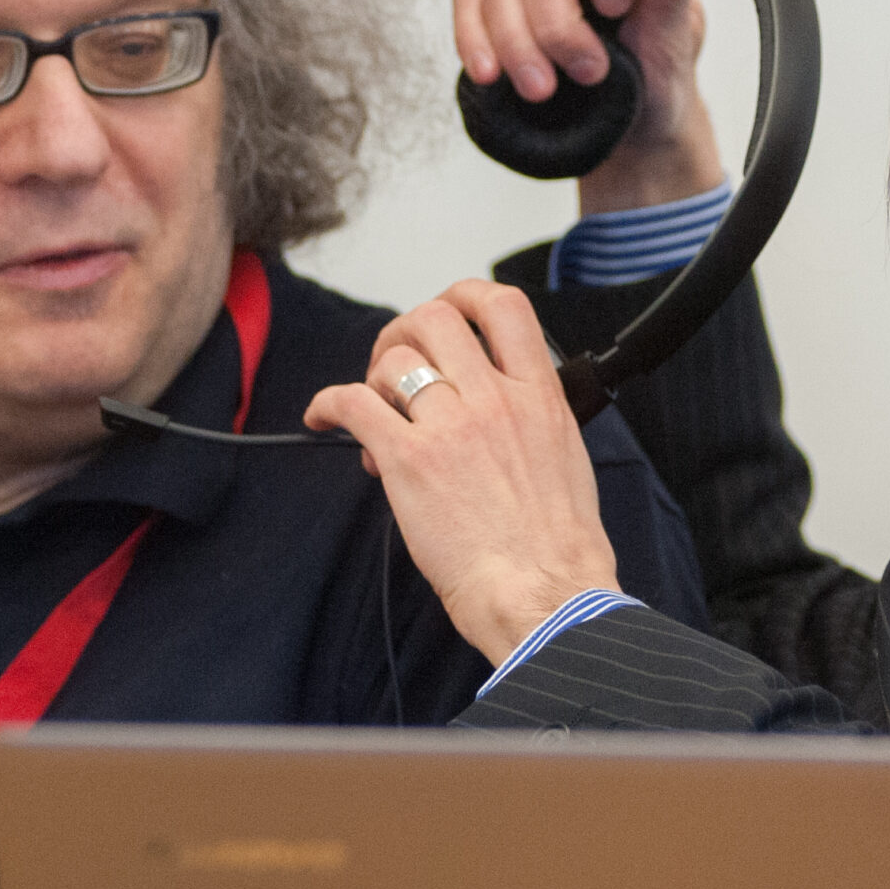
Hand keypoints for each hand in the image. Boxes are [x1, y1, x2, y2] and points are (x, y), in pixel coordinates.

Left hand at [305, 282, 619, 665]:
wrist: (544, 593)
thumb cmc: (556, 547)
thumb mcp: (566, 460)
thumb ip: (534, 420)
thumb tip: (503, 410)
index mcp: (539, 396)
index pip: (503, 307)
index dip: (465, 296)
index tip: (447, 310)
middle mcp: (495, 399)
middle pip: (436, 318)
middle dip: (405, 331)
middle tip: (395, 364)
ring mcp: (451, 426)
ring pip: (394, 358)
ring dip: (373, 377)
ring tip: (373, 410)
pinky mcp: (409, 460)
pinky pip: (352, 403)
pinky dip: (328, 404)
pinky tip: (323, 418)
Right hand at [454, 0, 730, 214]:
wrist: (628, 123)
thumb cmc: (656, 71)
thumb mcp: (673, 37)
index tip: (617, 8)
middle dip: (557, 23)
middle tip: (586, 74)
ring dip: (515, 42)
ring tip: (541, 91)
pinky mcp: (493, 1)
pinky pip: (468, 0)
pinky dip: (473, 38)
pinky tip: (489, 75)